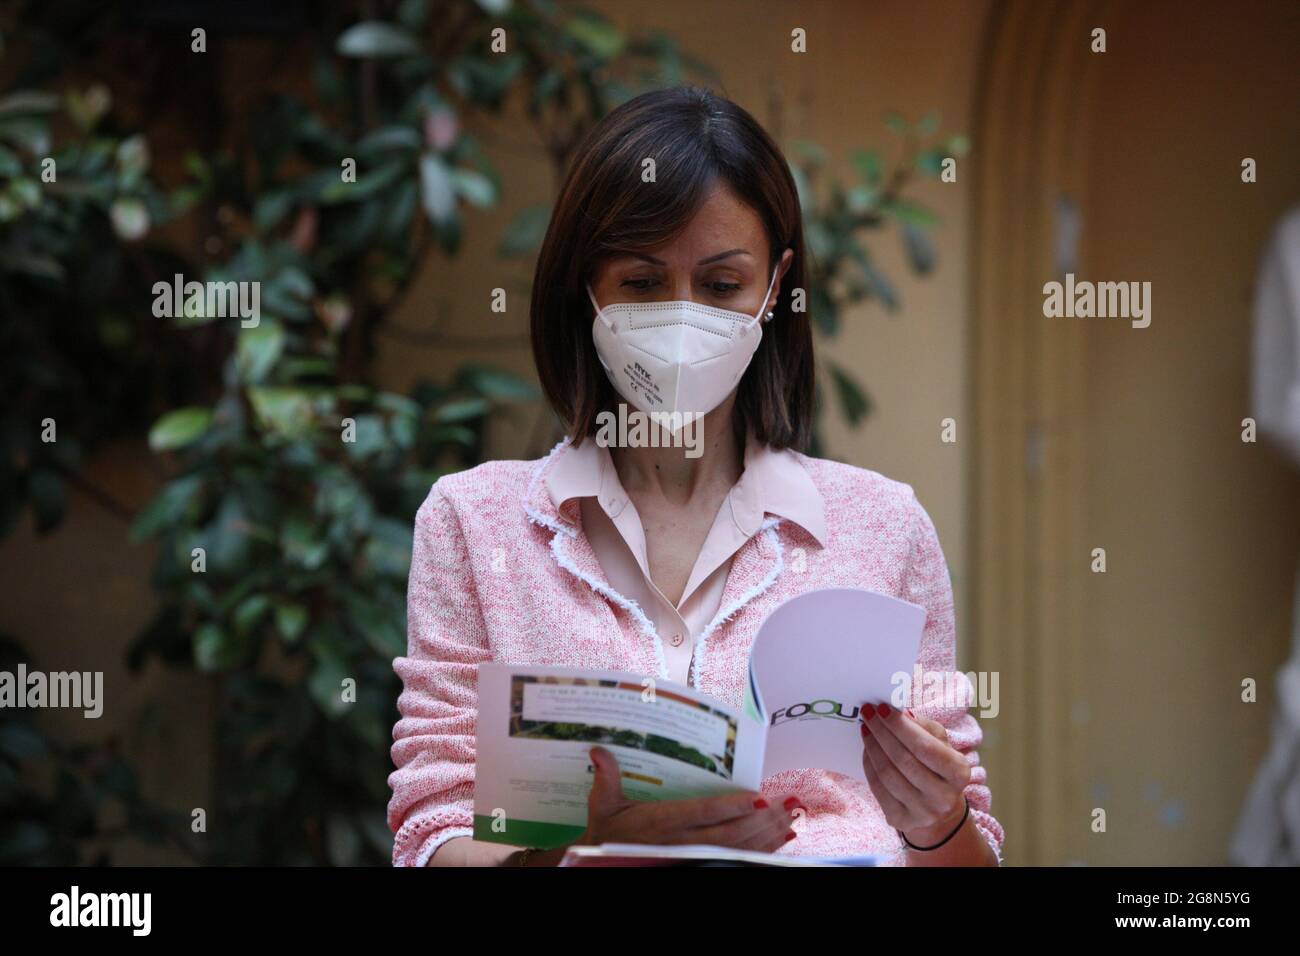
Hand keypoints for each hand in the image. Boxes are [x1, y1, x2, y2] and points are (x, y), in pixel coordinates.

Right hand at [577, 746, 805, 852]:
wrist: (602, 865)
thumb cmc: (606, 831)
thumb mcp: (602, 803)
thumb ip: (606, 776)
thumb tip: (599, 750)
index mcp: (663, 822)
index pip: (703, 813)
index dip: (731, 806)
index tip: (756, 795)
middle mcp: (682, 841)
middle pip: (731, 835)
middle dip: (762, 821)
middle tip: (787, 804)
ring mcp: (692, 856)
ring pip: (738, 850)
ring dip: (767, 836)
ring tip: (791, 819)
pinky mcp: (698, 864)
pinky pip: (736, 860)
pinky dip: (761, 852)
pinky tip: (781, 841)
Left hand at [859, 703, 969, 844]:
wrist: (938, 809)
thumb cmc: (938, 767)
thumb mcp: (941, 744)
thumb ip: (924, 726)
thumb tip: (901, 713)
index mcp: (959, 773)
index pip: (925, 747)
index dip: (901, 727)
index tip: (882, 708)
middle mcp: (944, 797)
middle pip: (903, 760)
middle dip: (882, 732)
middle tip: (868, 714)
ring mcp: (923, 812)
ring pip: (888, 774)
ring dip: (872, 747)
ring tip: (866, 729)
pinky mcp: (901, 820)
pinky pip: (878, 789)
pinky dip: (869, 765)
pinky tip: (867, 750)